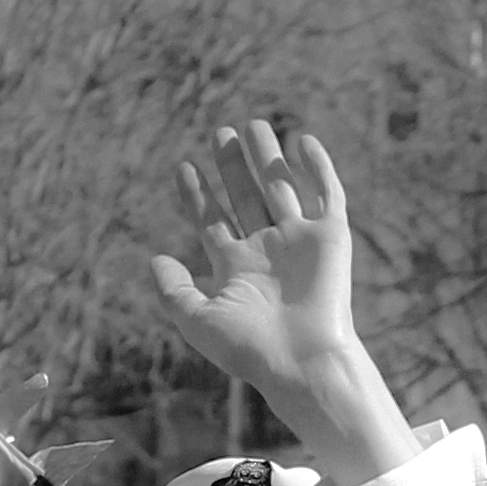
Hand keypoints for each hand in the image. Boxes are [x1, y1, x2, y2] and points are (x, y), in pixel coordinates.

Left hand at [144, 119, 411, 479]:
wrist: (301, 359)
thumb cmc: (249, 347)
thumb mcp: (197, 320)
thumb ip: (172, 291)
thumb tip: (156, 259)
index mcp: (235, 267)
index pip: (212, 221)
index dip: (197, 195)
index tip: (184, 167)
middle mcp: (266, 250)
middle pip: (245, 197)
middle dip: (232, 167)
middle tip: (220, 133)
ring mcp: (299, 241)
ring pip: (281, 188)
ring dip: (267, 158)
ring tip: (253, 126)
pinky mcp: (331, 237)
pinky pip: (326, 194)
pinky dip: (318, 168)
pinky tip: (303, 142)